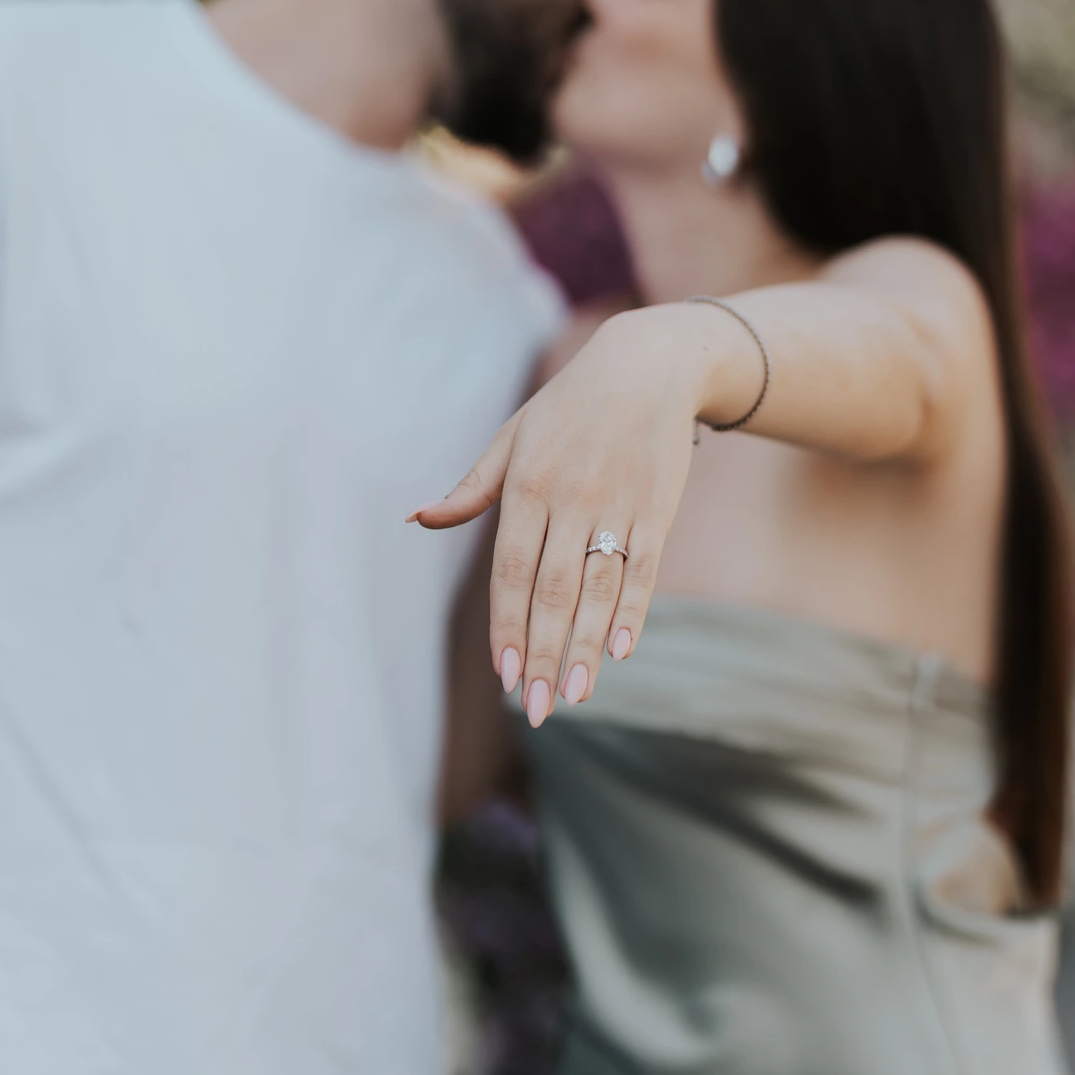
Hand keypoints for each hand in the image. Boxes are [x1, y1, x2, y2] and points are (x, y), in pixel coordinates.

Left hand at [412, 308, 702, 726]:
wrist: (650, 365)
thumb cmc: (570, 406)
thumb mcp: (512, 435)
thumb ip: (470, 488)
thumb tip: (416, 519)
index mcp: (528, 483)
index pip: (512, 570)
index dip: (509, 624)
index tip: (505, 675)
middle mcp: (572, 498)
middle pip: (555, 590)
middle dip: (546, 653)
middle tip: (539, 708)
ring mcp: (618, 505)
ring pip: (600, 589)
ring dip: (587, 647)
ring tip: (577, 696)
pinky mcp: (658, 509)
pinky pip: (644, 569)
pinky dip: (633, 612)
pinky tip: (621, 652)